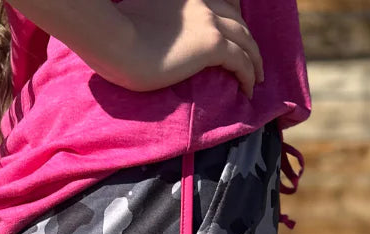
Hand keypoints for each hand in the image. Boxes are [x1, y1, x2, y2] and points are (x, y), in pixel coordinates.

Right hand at [101, 0, 264, 99]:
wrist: (114, 39)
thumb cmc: (114, 35)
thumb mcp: (135, 20)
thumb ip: (151, 23)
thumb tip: (146, 36)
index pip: (217, 4)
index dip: (229, 19)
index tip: (232, 36)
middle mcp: (200, 2)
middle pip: (236, 18)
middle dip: (247, 39)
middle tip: (251, 59)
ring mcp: (208, 21)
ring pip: (245, 39)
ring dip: (254, 59)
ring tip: (256, 78)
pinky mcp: (212, 44)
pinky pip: (242, 60)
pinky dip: (249, 75)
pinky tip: (248, 90)